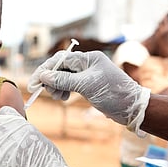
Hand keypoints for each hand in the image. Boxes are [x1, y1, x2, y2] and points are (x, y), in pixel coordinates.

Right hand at [27, 51, 149, 133]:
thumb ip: (63, 79)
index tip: (34, 82)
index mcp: (88, 58)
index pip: (60, 60)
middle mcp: (87, 63)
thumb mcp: (86, 86)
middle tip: (46, 92)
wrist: (132, 108)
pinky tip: (64, 97)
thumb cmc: (113, 94)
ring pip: (64, 76)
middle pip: (61, 67)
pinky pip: (70, 84)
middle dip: (51, 79)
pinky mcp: (88, 84)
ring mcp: (88, 74)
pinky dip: (64, 90)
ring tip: (58, 97)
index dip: (46, 70)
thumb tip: (44, 76)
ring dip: (57, 86)